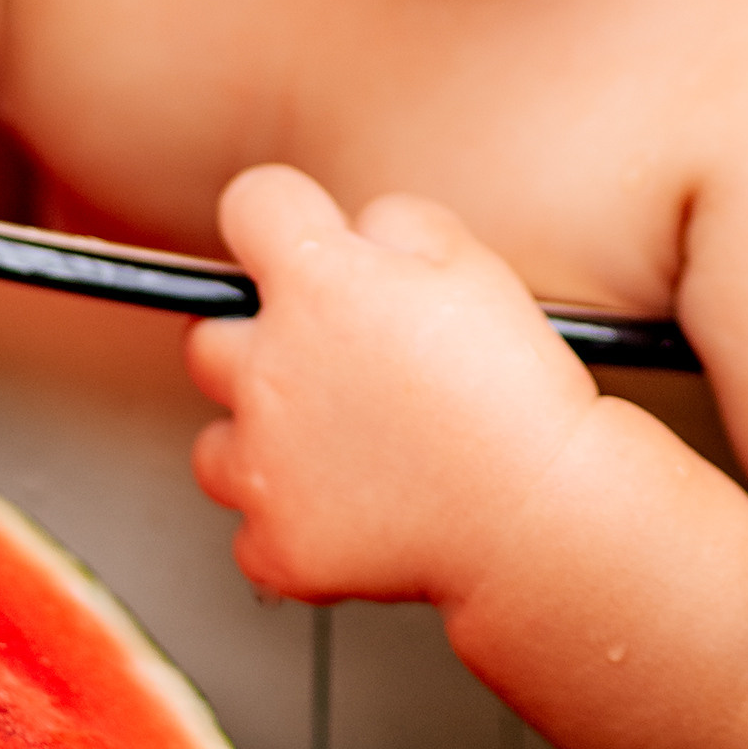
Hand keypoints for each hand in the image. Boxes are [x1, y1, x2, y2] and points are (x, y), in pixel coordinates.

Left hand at [185, 165, 594, 609]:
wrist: (539, 513)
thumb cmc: (514, 391)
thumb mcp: (471, 262)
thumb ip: (394, 225)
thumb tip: (356, 236)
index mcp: (315, 284)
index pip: (251, 205)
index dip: (280, 216)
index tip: (300, 237)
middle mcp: (269, 368)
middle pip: (208, 333)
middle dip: (256, 339)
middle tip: (326, 361)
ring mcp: (263, 464)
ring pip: (215, 442)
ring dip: (259, 439)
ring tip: (335, 447)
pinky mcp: (277, 543)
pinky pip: (251, 531)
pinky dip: (290, 522)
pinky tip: (348, 512)